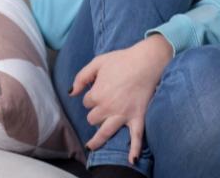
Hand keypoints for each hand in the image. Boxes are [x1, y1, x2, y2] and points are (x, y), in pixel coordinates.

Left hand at [70, 35, 172, 162]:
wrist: (147, 60)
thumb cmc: (123, 59)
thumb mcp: (98, 62)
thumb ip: (82, 77)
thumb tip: (71, 93)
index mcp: (97, 94)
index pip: (87, 103)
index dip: (92, 96)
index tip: (100, 89)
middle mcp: (108, 108)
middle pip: (93, 118)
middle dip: (95, 113)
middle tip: (103, 105)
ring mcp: (123, 115)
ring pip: (105, 132)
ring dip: (97, 141)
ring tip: (91, 146)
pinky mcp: (138, 117)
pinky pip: (136, 137)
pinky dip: (135, 150)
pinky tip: (132, 160)